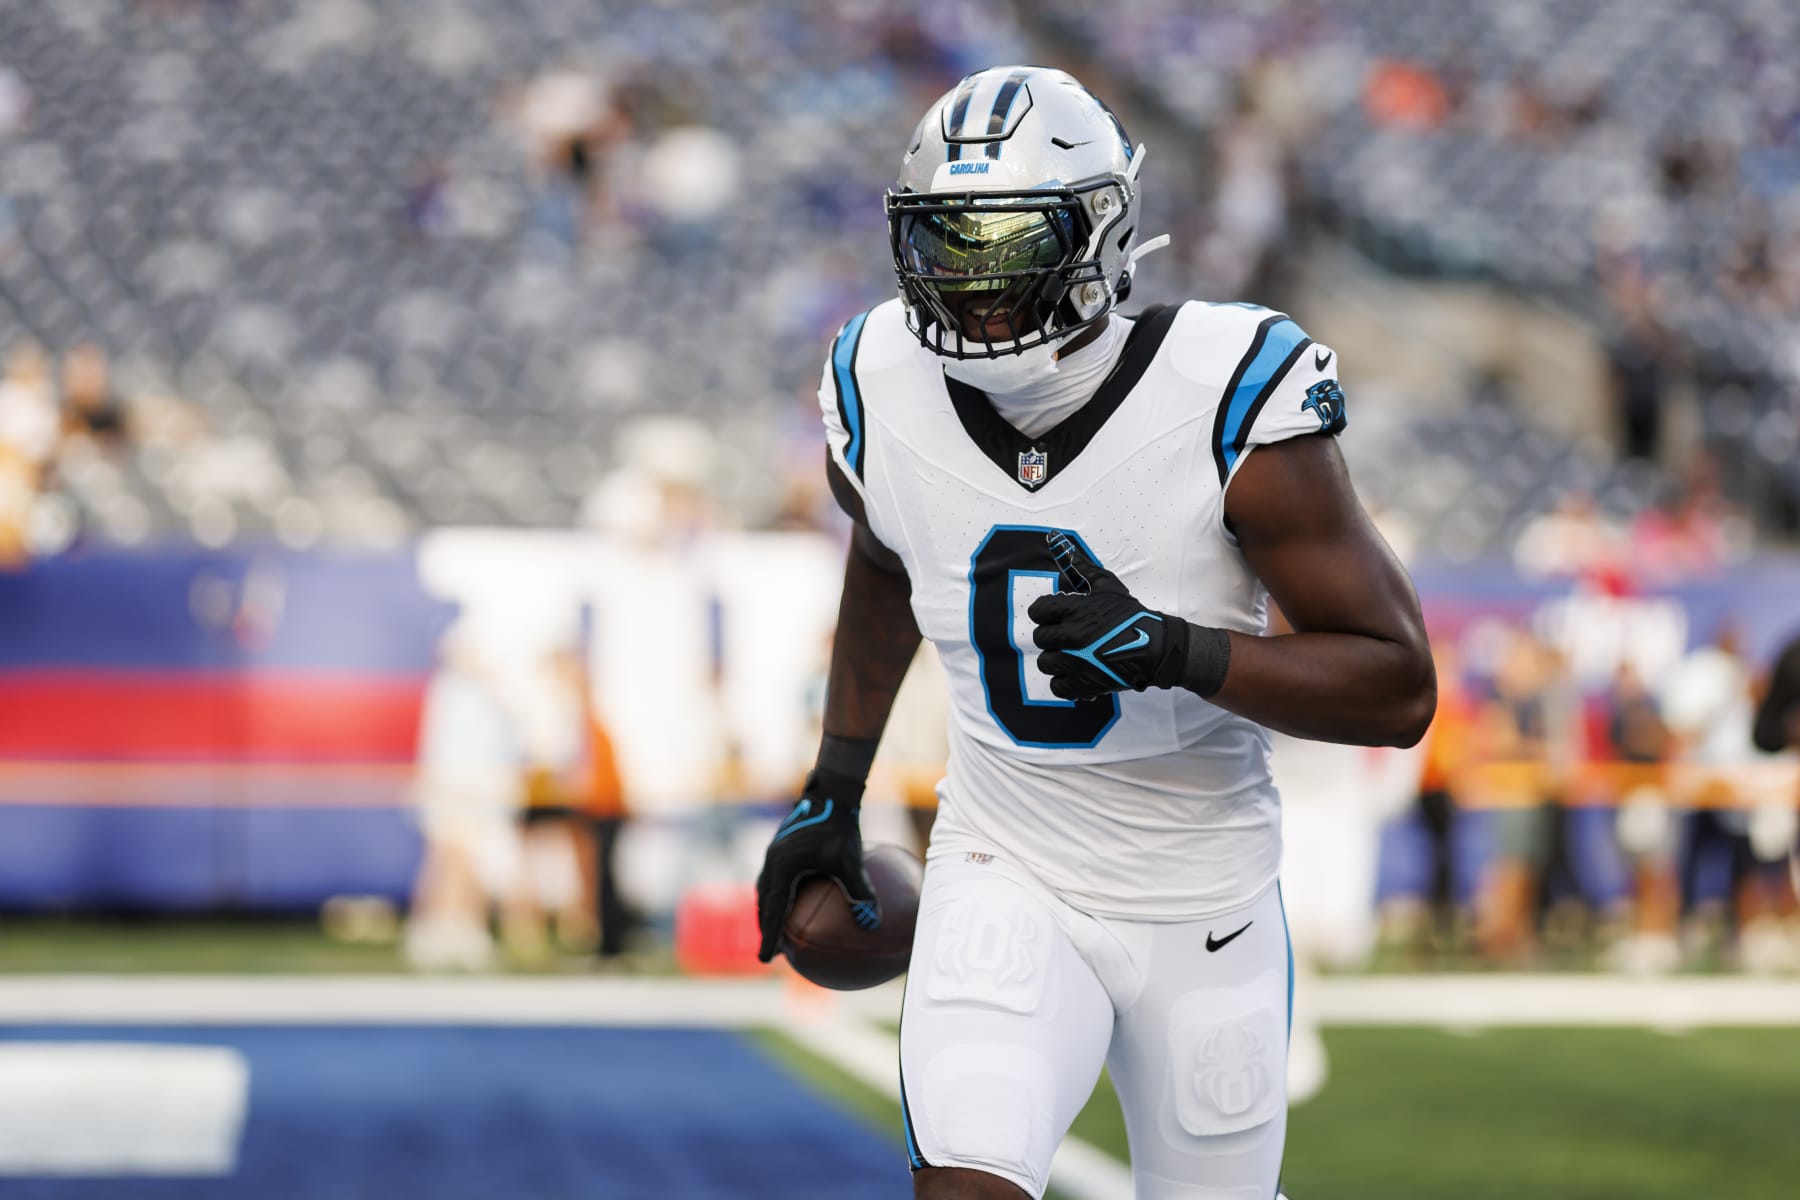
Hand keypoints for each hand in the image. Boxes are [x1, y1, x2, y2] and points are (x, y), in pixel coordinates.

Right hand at [755, 768, 879, 961]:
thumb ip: (861, 893)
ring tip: (779, 929)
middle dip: (767, 928)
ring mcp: (775, 852)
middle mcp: (773, 862)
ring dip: (771, 911)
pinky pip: (776, 877)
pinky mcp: (782, 846)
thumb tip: (874, 925)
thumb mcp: (852, 861)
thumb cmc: (841, 825)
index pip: (774, 912)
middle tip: (773, 952)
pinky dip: (780, 894)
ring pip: (767, 890)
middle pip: (764, 903)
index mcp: (782, 869)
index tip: (767, 961)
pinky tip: (798, 897)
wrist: (831, 791)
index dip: (769, 938)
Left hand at [1027, 532, 1188, 700]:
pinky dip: (1065, 682)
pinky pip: (1057, 687)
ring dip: (1057, 659)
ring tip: (1074, 654)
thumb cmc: (1129, 614)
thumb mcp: (1106, 585)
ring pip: (1045, 662)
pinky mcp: (1085, 684)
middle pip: (1040, 638)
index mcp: (1075, 610)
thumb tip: (1056, 540)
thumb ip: (1079, 566)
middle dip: (1052, 636)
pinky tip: (1077, 672)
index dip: (1045, 613)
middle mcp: (1073, 636)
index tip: (1056, 616)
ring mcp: (1077, 662)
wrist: (1155, 647)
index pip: (1037, 611)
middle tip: (1069, 636)